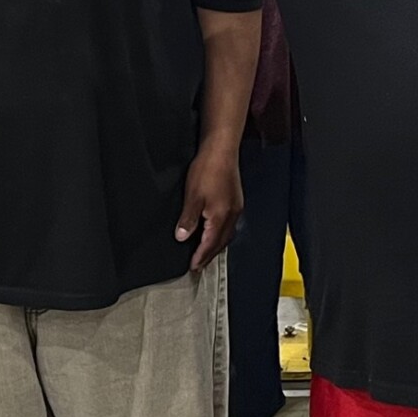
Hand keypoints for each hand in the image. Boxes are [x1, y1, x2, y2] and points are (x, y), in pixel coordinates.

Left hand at [176, 141, 242, 270]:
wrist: (222, 149)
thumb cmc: (208, 170)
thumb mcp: (192, 196)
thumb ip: (188, 220)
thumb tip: (182, 237)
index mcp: (221, 217)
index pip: (210, 244)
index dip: (201, 257)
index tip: (193, 267)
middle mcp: (232, 215)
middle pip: (221, 243)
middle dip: (210, 255)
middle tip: (199, 265)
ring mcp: (235, 208)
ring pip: (227, 235)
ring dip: (216, 245)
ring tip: (206, 252)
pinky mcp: (235, 200)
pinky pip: (229, 225)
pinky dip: (221, 234)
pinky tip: (215, 231)